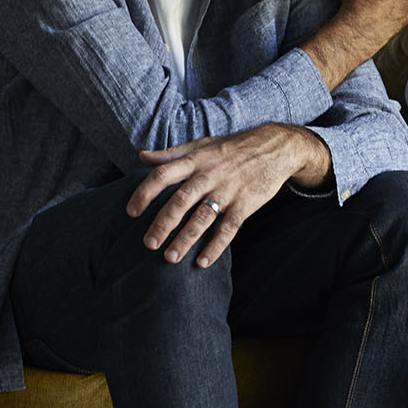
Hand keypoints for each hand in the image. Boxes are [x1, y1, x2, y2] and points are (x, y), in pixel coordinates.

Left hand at [128, 125, 327, 265]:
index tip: (131, 212)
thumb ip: (171, 154)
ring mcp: (228, 191)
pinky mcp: (246, 204)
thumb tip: (141, 157)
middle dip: (163, 223)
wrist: (276, 147)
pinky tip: (203, 262)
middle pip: (180, 200)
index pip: (163, 175)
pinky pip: (229, 229)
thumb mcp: (202, 145)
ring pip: (203, 218)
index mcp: (195, 160)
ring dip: (185, 239)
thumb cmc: (233, 148)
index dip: (145, 193)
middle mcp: (209, 175)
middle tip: (148, 244)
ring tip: (170, 258)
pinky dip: (216, 246)